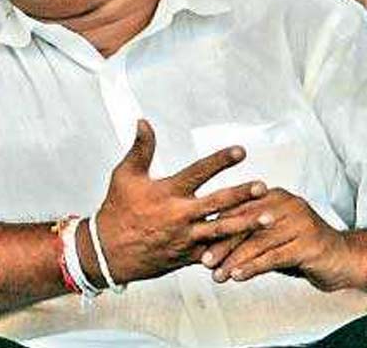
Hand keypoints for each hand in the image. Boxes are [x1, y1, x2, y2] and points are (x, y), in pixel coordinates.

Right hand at [87, 120, 269, 284]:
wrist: (109, 250)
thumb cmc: (117, 210)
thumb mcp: (125, 175)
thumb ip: (141, 148)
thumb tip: (143, 123)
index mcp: (167, 192)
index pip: (198, 172)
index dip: (220, 161)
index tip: (240, 152)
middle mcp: (179, 215)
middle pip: (217, 202)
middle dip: (242, 194)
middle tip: (262, 186)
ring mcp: (186, 238)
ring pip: (222, 230)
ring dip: (247, 223)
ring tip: (269, 218)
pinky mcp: (188, 256)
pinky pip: (215, 254)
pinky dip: (234, 251)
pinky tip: (254, 246)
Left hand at [199, 188, 363, 290]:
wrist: (342, 257)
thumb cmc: (299, 245)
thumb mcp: (270, 235)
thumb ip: (245, 234)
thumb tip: (208, 244)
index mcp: (272, 195)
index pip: (237, 209)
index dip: (216, 227)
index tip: (195, 243)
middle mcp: (286, 203)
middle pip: (245, 225)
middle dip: (222, 245)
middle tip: (204, 262)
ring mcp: (299, 222)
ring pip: (258, 242)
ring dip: (234, 260)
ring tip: (218, 275)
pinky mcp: (309, 243)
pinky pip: (274, 257)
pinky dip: (253, 267)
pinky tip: (238, 276)